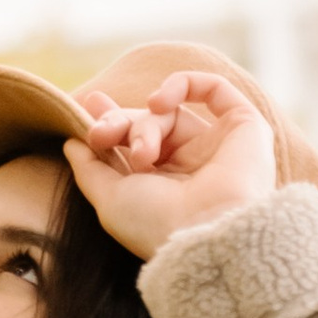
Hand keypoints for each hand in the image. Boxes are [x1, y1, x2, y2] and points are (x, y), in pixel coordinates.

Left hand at [63, 68, 276, 258]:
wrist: (207, 234)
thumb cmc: (156, 225)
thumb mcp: (109, 199)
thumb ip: (89, 169)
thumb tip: (72, 142)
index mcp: (165, 186)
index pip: (135, 141)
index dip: (112, 120)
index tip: (87, 106)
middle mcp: (193, 165)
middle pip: (147, 124)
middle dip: (118, 124)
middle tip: (100, 136)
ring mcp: (219, 146)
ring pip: (170, 112)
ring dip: (144, 124)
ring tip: (141, 152)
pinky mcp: (245, 127)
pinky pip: (214, 88)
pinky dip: (182, 84)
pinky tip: (159, 103)